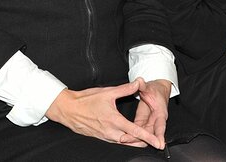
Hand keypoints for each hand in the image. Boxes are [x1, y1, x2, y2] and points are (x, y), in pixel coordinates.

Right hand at [45, 82, 163, 148]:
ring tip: (143, 138)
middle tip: (154, 139)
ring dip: (134, 140)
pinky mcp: (100, 137)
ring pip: (124, 142)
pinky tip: (127, 135)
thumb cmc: (85, 100)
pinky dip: (124, 139)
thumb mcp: (107, 92)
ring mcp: (105, 136)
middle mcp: (111, 133)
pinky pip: (116, 141)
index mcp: (114, 122)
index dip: (149, 137)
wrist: (68, 109)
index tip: (158, 142)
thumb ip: (125, 89)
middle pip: (132, 141)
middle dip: (144, 141)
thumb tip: (138, 82)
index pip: (136, 132)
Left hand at [123, 79, 169, 148]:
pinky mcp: (142, 122)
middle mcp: (156, 120)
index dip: (160, 135)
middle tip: (129, 140)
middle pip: (150, 133)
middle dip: (141, 139)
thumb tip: (139, 80)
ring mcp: (149, 123)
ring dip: (134, 137)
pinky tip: (124, 137)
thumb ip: (143, 85)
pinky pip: (138, 131)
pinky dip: (131, 134)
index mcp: (160, 113)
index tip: (160, 144)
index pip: (161, 125)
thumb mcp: (149, 87)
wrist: (156, 91)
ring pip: (143, 134)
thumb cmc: (155, 90)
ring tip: (124, 140)